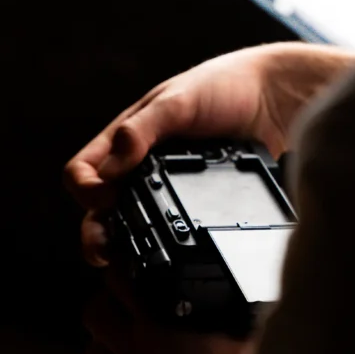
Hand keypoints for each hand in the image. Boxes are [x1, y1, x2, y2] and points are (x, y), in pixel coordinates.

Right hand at [64, 42, 354, 264]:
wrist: (271, 100)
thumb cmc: (221, 88)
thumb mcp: (178, 103)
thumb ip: (143, 130)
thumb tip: (111, 166)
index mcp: (121, 141)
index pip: (82, 173)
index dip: (85, 191)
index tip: (105, 200)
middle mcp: (135, 169)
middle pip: (96, 212)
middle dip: (94, 235)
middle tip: (105, 254)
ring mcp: (160, 190)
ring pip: (126, 228)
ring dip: (121, 248)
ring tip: (127, 265)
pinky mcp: (187, 207)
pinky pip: (161, 232)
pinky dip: (155, 247)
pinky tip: (164, 259)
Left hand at [84, 269, 254, 353]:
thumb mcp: (246, 338)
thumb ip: (236, 310)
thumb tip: (247, 292)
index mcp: (158, 325)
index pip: (120, 280)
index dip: (119, 266)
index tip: (126, 262)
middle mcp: (134, 351)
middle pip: (94, 312)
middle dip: (104, 300)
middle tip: (121, 299)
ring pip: (93, 350)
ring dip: (103, 338)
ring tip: (123, 336)